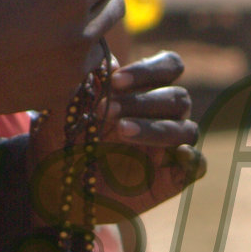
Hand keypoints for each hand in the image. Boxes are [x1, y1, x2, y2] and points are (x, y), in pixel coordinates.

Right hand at [0, 0, 126, 115]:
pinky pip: (82, 72)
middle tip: (74, 1)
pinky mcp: (62, 92)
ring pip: (102, 43)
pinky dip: (72, 63)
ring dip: (88, 34)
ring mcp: (74, 67)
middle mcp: (81, 33)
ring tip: (57, 33)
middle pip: (115, 9)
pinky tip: (46, 58)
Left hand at [31, 51, 203, 224]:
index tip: (115, 80)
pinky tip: (177, 156)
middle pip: (178, 98)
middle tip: (108, 111)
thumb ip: (84, 84)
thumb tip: (109, 61)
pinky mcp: (170, 179)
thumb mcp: (63, 112)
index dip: (149, 70)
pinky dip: (193, 160)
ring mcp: (167, 148)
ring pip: (187, 130)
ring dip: (157, 128)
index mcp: (141, 92)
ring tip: (122, 131)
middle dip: (143, 102)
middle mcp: (160, 117)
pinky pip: (197, 166)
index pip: (169, 67)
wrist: (53, 190)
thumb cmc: (60, 142)